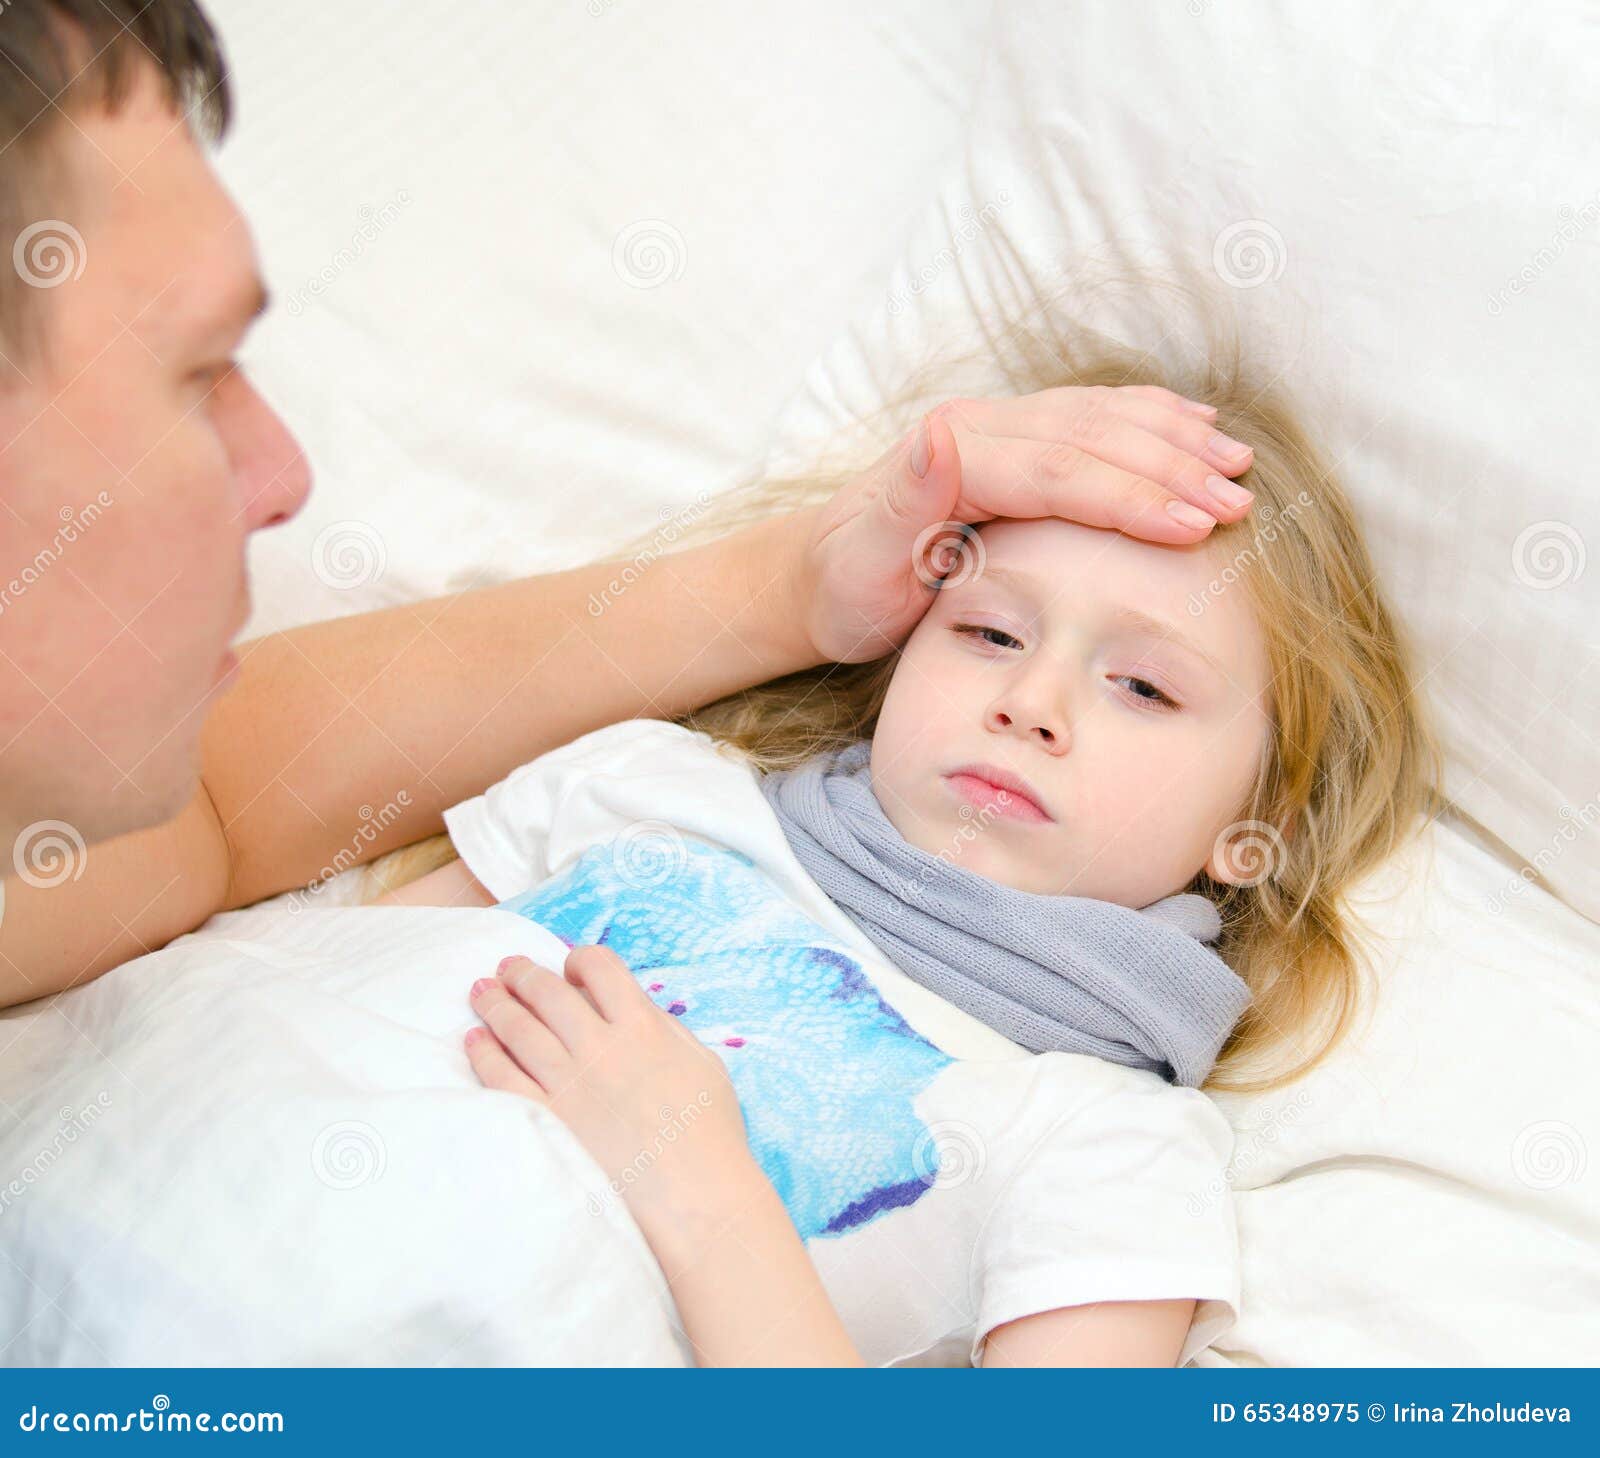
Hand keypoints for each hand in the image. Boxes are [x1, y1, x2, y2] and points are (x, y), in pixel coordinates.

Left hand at [465, 947, 754, 1220]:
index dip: (580, 960)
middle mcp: (600, 1047)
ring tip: (481, 991)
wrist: (695, 1197)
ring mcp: (569, 1084)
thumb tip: (635, 1006)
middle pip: (549, 993)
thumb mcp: (702, 1062)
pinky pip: (503, 1077)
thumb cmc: (710, 1134)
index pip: (600, 969)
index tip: (569, 968)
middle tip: (507, 967)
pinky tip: (474, 1039)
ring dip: (496, 1004)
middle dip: (524, 974)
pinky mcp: (547, 1120)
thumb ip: (666, 1027)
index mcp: (642, 1026)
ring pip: (519, 1028)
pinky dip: (484, 1053)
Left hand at [792, 385, 1254, 661]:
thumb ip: (904, 501)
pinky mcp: (1009, 444)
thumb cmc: (845, 588)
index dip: (1130, 494)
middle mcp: (979, 430)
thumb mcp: (862, 561)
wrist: (815, 578)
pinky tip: (1192, 425)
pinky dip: (1146, 420)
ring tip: (1235, 464)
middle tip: (1238, 501)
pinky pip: (1090, 420)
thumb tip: (936, 436)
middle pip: (1092, 438)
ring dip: (1171, 438)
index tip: (1193, 525)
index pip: (1059, 471)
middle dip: (1170, 467)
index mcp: (954, 457)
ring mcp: (996, 429)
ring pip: (1100, 419)